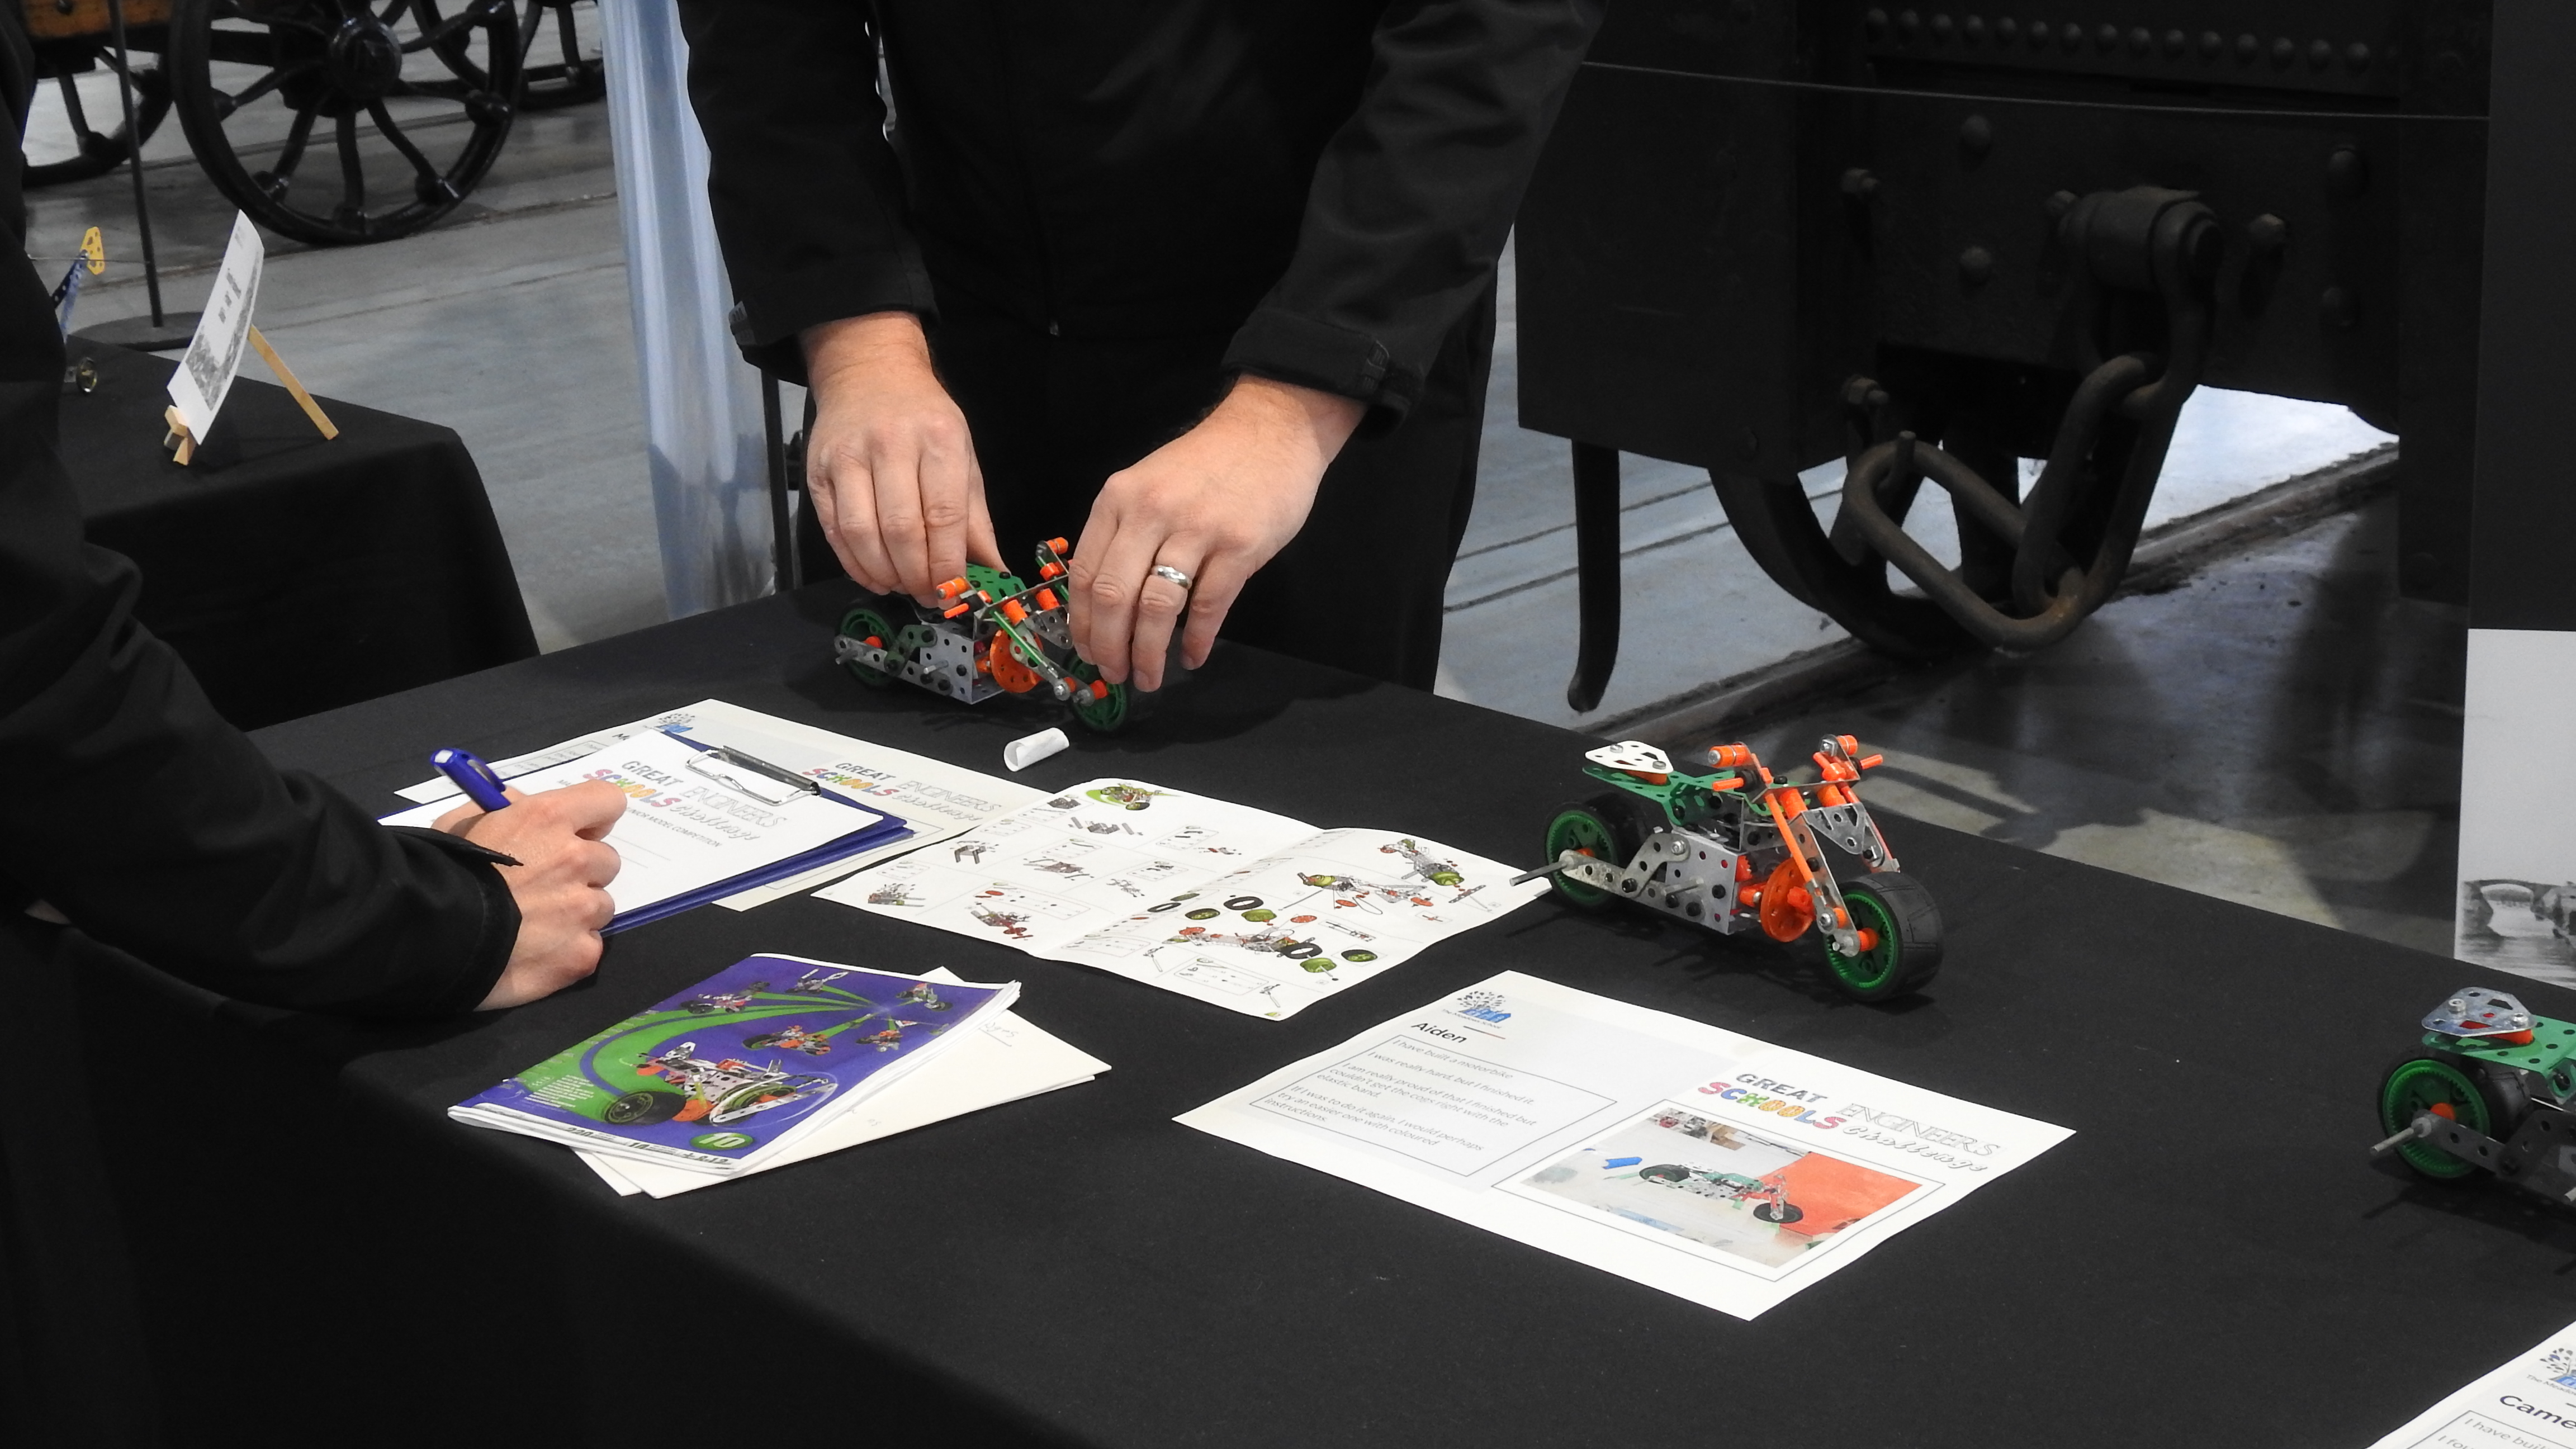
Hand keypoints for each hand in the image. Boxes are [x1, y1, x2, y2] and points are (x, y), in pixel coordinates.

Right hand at [435, 780, 626, 1009]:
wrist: (428, 937)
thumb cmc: (440, 874)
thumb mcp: (461, 823)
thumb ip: (504, 808)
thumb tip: (524, 804)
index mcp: (548, 818)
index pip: (607, 800)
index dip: (595, 817)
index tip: (578, 832)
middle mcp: (575, 859)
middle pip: (605, 860)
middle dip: (581, 871)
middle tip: (544, 886)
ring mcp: (582, 910)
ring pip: (600, 906)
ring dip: (576, 912)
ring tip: (535, 924)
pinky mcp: (582, 954)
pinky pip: (589, 946)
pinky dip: (569, 950)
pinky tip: (538, 953)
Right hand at [802, 311, 1002, 603]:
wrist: (869, 372)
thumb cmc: (925, 419)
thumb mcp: (963, 456)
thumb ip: (976, 518)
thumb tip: (994, 572)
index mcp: (938, 439)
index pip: (943, 514)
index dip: (947, 564)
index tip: (953, 592)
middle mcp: (891, 444)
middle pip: (901, 529)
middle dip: (916, 575)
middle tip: (927, 595)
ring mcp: (848, 456)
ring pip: (862, 533)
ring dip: (884, 573)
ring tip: (900, 586)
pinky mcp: (818, 470)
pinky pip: (834, 529)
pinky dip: (854, 563)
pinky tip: (873, 575)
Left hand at [1068, 374, 1363, 690]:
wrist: (1272, 430)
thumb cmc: (1208, 463)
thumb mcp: (1149, 485)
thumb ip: (1124, 532)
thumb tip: (1104, 599)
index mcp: (1119, 499)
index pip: (1085, 574)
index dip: (1083, 624)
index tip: (1087, 651)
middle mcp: (1151, 512)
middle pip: (1114, 597)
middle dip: (1109, 648)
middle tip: (1114, 675)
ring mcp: (1196, 529)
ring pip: (1157, 608)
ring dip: (1148, 653)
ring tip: (1149, 677)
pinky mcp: (1239, 546)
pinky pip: (1209, 606)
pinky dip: (1197, 639)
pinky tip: (1192, 656)